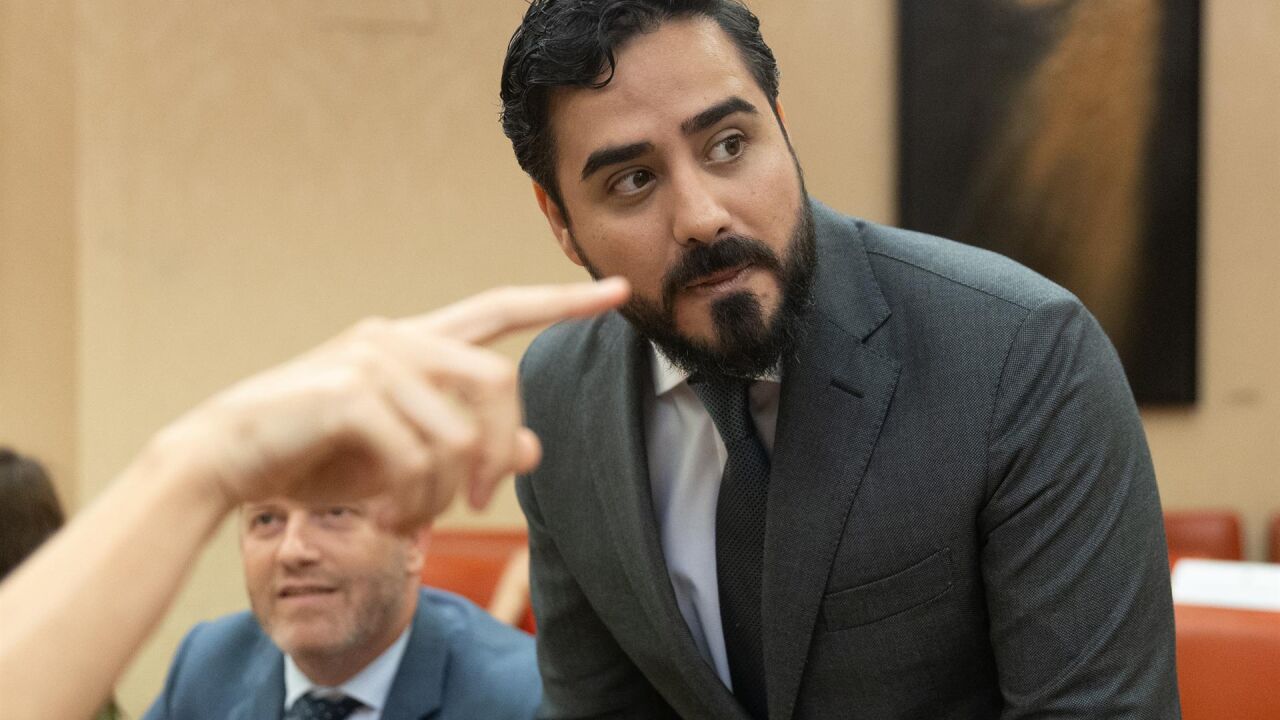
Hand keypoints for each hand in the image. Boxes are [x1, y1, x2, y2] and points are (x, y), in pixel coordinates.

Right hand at [149, 278, 628, 527]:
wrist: (222, 460)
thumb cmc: (311, 454)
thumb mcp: (398, 455)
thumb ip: (465, 445)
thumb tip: (535, 451)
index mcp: (410, 341)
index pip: (498, 309)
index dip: (558, 302)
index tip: (617, 293)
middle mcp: (397, 337)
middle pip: (500, 384)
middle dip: (502, 453)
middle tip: (484, 507)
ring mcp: (372, 357)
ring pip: (462, 430)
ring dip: (448, 493)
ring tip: (414, 523)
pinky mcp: (350, 391)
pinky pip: (420, 455)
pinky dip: (414, 502)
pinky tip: (388, 523)